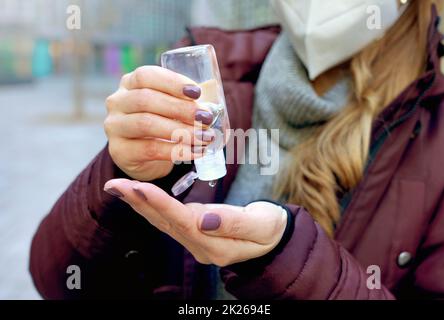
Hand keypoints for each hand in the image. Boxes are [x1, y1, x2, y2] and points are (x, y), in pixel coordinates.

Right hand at [104, 66, 215, 180]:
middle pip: (146, 100)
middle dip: (181, 108)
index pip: (146, 76)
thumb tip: (213, 106)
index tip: (197, 92)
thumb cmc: (162, 124)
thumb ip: (186, 101)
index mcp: (130, 83)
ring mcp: (115, 127)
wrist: (144, 157)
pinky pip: (150, 149)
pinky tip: (196, 152)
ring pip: (146, 124)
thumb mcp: (170, 107)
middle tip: (207, 118)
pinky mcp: (120, 151)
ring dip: (181, 131)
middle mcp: (117, 102)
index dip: (172, 82)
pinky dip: (177, 151)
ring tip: (205, 137)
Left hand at [104, 179, 287, 266]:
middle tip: (114, 184)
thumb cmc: (270, 229)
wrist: (273, 241)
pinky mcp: (194, 233)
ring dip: (140, 204)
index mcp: (216, 245)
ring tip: (118, 187)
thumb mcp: (261, 225)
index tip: (138, 187)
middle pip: (165, 222)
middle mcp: (200, 246)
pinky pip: (167, 220)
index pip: (183, 221)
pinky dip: (151, 206)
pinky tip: (138, 196)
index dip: (160, 204)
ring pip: (162, 221)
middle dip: (139, 202)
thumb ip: (235, 223)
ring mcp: (195, 242)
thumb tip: (205, 219)